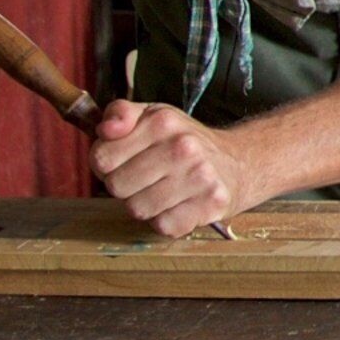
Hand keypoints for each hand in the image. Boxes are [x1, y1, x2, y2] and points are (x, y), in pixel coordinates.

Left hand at [93, 101, 260, 236]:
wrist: (238, 162)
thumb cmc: (184, 142)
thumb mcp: (152, 116)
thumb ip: (120, 114)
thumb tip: (105, 130)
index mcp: (162, 121)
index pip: (101, 157)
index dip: (105, 163)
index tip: (123, 160)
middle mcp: (183, 147)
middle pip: (116, 186)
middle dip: (124, 186)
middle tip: (144, 177)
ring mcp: (199, 177)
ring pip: (137, 209)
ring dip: (144, 204)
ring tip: (161, 190)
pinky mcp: (210, 205)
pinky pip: (163, 225)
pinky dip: (166, 220)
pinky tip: (178, 204)